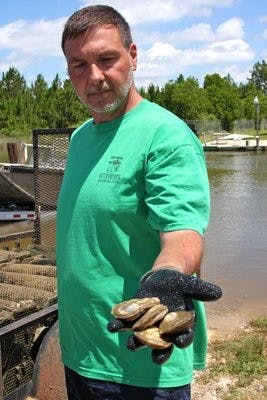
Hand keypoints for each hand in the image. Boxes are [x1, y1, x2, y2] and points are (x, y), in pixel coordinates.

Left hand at [107, 267, 221, 363]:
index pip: (184, 336)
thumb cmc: (179, 284)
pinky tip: (111, 326)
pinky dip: (118, 326)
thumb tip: (218, 292)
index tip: (180, 341)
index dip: (183, 339)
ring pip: (142, 338)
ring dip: (136, 343)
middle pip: (163, 344)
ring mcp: (147, 325)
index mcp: (180, 326)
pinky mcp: (134, 317)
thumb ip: (201, 290)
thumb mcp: (189, 285)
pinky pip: (126, 324)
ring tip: (131, 346)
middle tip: (156, 358)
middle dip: (159, 351)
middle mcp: (164, 330)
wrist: (162, 278)